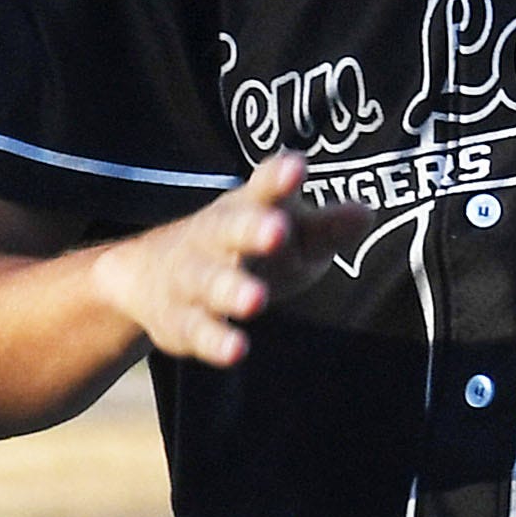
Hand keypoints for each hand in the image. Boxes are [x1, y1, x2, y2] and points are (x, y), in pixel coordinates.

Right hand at [87, 154, 375, 364]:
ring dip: (231, 288)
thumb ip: (326, 226)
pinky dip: (215, 339)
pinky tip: (237, 349)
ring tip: (255, 299)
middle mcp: (213, 237)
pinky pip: (197, 330)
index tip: (298, 167)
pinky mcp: (181, 320)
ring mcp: (192, 277)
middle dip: (251, 229)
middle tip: (277, 230)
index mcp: (245, 208)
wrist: (148, 275)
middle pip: (228, 229)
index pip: (262, 188)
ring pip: (208, 280)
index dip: (279, 178)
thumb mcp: (288, 232)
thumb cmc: (245, 248)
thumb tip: (366, 212)